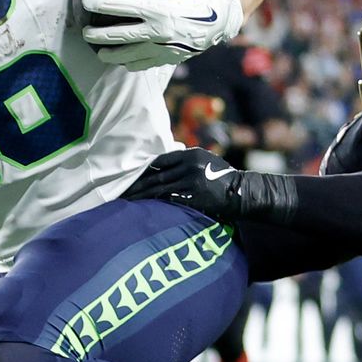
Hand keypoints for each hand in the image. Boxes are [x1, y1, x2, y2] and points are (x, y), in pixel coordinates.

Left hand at [83, 0, 243, 70]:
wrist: (222, 14)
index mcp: (155, 8)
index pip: (118, 6)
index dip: (98, 3)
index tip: (84, 1)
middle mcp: (156, 31)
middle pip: (118, 36)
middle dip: (97, 35)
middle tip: (85, 33)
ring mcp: (163, 47)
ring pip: (129, 55)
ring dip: (111, 55)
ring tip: (100, 53)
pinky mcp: (170, 57)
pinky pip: (146, 63)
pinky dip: (131, 63)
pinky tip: (124, 61)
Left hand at [123, 148, 248, 217]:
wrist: (241, 192)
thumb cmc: (222, 177)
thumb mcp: (206, 161)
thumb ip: (187, 160)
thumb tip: (163, 163)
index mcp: (192, 154)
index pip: (161, 159)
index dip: (145, 168)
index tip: (131, 176)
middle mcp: (190, 165)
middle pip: (156, 174)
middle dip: (137, 183)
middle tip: (121, 191)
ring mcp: (191, 181)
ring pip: (160, 188)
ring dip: (141, 195)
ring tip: (126, 201)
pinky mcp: (193, 196)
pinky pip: (169, 200)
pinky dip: (155, 203)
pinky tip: (144, 208)